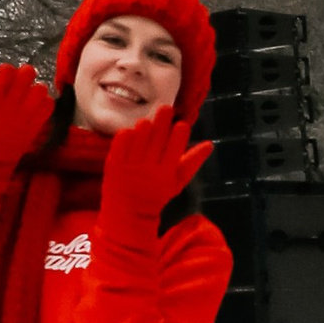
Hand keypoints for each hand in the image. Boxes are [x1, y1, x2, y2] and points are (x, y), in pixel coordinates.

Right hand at [0, 54, 53, 172]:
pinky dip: (43, 102)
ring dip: (35, 88)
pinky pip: (49, 103)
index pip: (6, 70)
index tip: (2, 78)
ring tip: (26, 95)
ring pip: (41, 88)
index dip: (6, 70)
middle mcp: (10, 106)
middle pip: (27, 73)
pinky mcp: (37, 124)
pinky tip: (33, 106)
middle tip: (18, 82)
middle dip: (24, 74)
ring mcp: (26, 116)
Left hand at [98, 109, 209, 230]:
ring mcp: (130, 167)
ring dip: (144, 127)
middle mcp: (149, 170)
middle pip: (157, 139)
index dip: (179, 134)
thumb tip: (210, 144)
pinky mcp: (113, 166)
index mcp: (166, 173)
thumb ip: (192, 162)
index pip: (175, 148)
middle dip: (162, 122)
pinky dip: (125, 135)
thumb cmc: (157, 195)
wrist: (128, 214)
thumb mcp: (177, 182)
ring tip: (147, 120)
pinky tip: (130, 130)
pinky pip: (119, 145)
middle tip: (165, 107)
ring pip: (138, 139)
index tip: (181, 123)